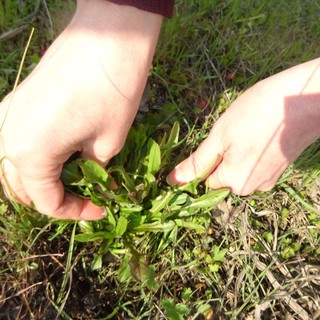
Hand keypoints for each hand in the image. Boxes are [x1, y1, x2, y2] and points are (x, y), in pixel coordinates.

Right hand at [0, 0, 161, 218]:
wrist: (108, 36)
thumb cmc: (112, 92)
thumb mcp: (108, 143)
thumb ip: (92, 167)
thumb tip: (91, 174)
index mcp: (28, 154)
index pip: (46, 201)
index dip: (75, 212)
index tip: (101, 208)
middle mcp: (7, 136)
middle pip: (23, 187)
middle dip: (55, 198)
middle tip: (86, 196)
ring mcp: (8, 114)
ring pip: (17, 166)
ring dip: (43, 179)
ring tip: (75, 180)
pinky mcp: (17, 100)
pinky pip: (19, 141)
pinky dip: (38, 157)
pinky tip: (62, 155)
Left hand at [167, 59, 319, 194]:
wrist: (305, 100)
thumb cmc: (257, 114)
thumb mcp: (219, 136)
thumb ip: (197, 162)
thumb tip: (174, 181)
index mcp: (234, 181)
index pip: (205, 182)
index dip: (203, 162)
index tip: (212, 141)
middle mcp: (251, 188)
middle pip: (223, 178)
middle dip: (221, 158)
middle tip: (231, 132)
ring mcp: (268, 180)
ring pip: (238, 171)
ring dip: (235, 154)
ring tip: (247, 131)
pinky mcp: (279, 169)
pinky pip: (254, 166)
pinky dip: (251, 153)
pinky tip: (258, 134)